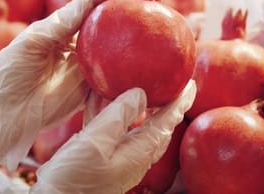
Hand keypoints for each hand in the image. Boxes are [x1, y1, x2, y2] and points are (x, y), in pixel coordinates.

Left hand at [0, 0, 121, 170]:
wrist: (6, 114)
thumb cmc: (10, 73)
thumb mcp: (33, 41)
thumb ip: (61, 23)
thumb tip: (87, 2)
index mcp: (55, 31)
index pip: (81, 9)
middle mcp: (71, 47)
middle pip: (98, 28)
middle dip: (115, 15)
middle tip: (134, 3)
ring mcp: (81, 68)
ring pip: (107, 51)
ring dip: (122, 40)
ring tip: (139, 24)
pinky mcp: (88, 90)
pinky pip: (109, 77)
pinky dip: (121, 69)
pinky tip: (136, 58)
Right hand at [31, 80, 195, 193]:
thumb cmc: (73, 181)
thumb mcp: (95, 143)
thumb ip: (118, 116)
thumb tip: (140, 93)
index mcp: (138, 152)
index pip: (168, 121)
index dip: (180, 101)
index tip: (191, 83)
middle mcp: (132, 156)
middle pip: (156, 124)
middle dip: (164, 103)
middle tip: (168, 82)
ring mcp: (116, 158)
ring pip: (132, 126)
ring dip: (135, 105)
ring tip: (134, 83)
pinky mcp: (98, 158)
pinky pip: (110, 130)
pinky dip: (108, 112)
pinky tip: (97, 98)